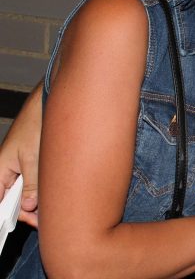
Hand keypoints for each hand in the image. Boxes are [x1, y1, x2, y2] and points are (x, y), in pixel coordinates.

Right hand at [0, 82, 43, 226]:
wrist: (51, 101)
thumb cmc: (37, 124)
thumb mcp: (35, 158)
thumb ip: (33, 185)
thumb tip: (30, 208)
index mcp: (0, 170)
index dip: (7, 217)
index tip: (19, 226)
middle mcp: (8, 170)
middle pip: (13, 201)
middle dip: (27, 211)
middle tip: (43, 218)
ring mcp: (22, 166)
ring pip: (26, 192)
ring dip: (38, 200)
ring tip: (52, 206)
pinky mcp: (34, 161)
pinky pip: (35, 181)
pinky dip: (43, 189)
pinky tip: (55, 192)